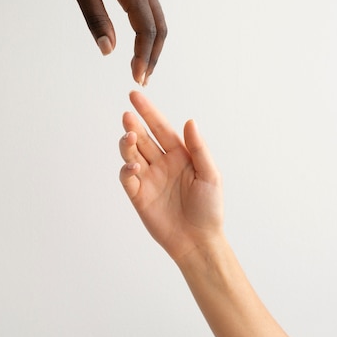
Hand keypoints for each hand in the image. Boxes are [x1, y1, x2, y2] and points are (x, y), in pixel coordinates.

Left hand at [56, 0, 166, 84]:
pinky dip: (150, 30)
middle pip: (160, 29)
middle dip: (153, 56)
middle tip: (142, 78)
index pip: (146, 31)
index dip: (143, 57)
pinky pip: (151, 9)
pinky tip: (138, 39)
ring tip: (142, 65)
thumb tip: (107, 51)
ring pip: (158, 19)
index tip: (137, 78)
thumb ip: (96, 20)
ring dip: (153, 44)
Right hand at [119, 92, 223, 260]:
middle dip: (134, 124)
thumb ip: (198, 148)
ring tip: (130, 136)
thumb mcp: (210, 175)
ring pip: (132, 153)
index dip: (148, 111)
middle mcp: (162, 163)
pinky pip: (127, 177)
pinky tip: (133, 165)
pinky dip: (126, 168)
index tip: (134, 95)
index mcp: (179, 154)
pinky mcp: (138, 195)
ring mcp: (148, 178)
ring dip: (128, 143)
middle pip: (143, 137)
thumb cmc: (209, 208)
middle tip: (128, 114)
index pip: (160, 127)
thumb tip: (189, 121)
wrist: (198, 241)